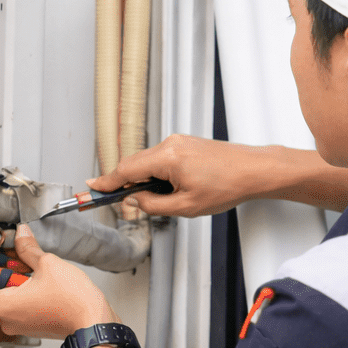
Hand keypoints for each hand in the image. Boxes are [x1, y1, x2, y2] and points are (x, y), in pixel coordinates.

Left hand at [0, 224, 116, 338]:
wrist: (94, 324)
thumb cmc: (73, 301)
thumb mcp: (47, 264)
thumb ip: (28, 248)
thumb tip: (21, 234)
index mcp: (3, 305)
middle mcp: (6, 319)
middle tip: (11, 258)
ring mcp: (18, 325)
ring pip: (3, 299)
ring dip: (10, 282)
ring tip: (28, 268)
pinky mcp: (30, 326)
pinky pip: (16, 307)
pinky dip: (20, 293)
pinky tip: (36, 281)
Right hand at [88, 134, 266, 217]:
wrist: (254, 170)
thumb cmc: (227, 186)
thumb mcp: (186, 206)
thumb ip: (154, 205)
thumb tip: (135, 200)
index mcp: (167, 158)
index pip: (127, 170)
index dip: (107, 181)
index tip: (93, 187)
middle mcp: (170, 144)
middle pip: (134, 163)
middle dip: (123, 181)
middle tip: (113, 197)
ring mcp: (178, 141)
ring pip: (148, 160)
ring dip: (143, 178)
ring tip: (152, 198)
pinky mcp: (186, 143)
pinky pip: (161, 157)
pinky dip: (156, 171)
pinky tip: (166, 187)